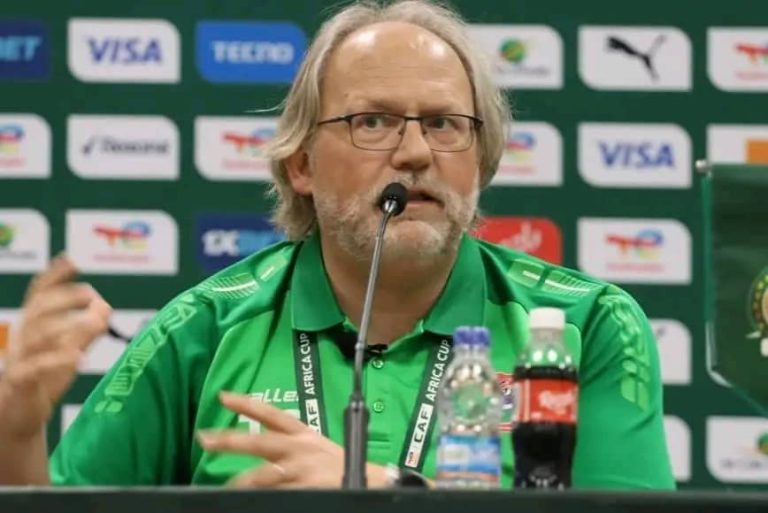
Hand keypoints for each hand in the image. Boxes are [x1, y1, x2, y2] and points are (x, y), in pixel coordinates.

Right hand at [0, 254, 110, 440]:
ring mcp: (20, 359)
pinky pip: (35, 368)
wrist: (17, 416)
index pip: (39, 294)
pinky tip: (79, 357)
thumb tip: (104, 307)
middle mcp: (23, 338)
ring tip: (94, 323)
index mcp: (33, 326)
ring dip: (67, 326)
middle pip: (38, 310)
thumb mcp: (67, 349)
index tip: (71, 260)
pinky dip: (57, 361)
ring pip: (38, 337)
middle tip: (89, 293)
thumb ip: (85, 329)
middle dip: (63, 297)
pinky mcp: (20, 383)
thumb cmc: (43, 378)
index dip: (53, 276)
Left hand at [198, 392, 388, 488]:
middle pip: (260, 441)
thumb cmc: (343, 467)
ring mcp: (302, 470)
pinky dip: (264, 498)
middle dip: (230, 440)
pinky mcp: (307, 488)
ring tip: (228, 487)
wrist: (373, 482)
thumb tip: (266, 453)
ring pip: (263, 475)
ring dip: (243, 482)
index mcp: (304, 434)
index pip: (272, 414)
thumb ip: (294, 447)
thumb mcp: (320, 448)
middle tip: (204, 438)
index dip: (247, 404)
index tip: (223, 396)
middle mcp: (300, 448)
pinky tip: (252, 500)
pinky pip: (278, 495)